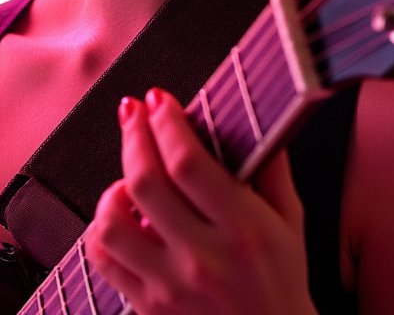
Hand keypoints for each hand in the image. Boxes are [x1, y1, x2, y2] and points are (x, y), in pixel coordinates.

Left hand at [85, 88, 317, 314]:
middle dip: (134, 134)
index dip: (166, 122)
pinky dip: (103, 228)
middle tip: (134, 112)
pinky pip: (103, 260)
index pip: (188, 163)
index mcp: (244, 229)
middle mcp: (204, 259)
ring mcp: (170, 288)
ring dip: (114, 186)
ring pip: (113, 223)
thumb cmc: (281, 280)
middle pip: (146, 182)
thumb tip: (251, 115)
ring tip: (129, 173)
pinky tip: (121, 214)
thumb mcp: (290, 220)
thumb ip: (270, 166)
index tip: (158, 99)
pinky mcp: (147, 308)